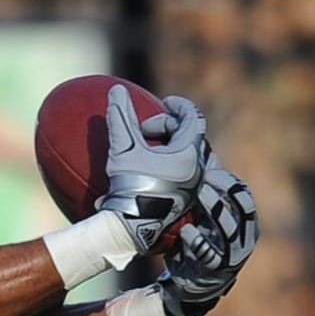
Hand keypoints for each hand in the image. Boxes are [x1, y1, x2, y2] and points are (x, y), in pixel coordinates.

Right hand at [98, 88, 206, 253]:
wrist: (132, 226)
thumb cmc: (131, 185)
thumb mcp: (124, 147)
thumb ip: (121, 116)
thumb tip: (116, 90)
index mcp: (189, 153)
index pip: (192, 118)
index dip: (179, 106)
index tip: (165, 101)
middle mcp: (198, 169)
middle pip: (190, 135)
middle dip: (169, 127)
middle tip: (145, 131)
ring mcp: (193, 186)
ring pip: (189, 155)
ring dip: (170, 146)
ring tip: (149, 149)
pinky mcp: (185, 199)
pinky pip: (185, 172)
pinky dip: (171, 163)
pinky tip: (151, 169)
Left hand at [158, 163, 258, 315]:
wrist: (190, 284)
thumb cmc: (196, 244)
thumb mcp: (203, 219)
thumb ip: (203, 199)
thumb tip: (192, 163)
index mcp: (244, 223)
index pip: (245, 196)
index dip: (231, 181)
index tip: (210, 168)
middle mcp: (245, 238)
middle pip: (245, 208)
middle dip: (227, 191)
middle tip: (205, 178)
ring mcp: (233, 254)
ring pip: (230, 229)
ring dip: (216, 210)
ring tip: (199, 194)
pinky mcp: (216, 269)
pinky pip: (210, 254)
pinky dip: (198, 241)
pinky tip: (185, 230)